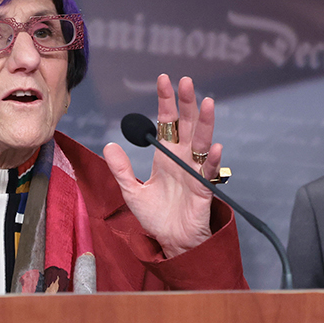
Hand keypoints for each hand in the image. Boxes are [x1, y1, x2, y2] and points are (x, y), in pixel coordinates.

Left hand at [100, 74, 221, 256]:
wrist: (171, 242)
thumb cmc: (156, 218)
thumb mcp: (132, 191)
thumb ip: (122, 169)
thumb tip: (109, 145)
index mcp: (166, 156)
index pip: (167, 123)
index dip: (165, 102)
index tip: (164, 80)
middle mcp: (182, 158)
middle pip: (186, 125)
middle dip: (186, 103)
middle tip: (185, 81)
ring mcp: (195, 171)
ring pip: (201, 141)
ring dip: (205, 122)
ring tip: (206, 102)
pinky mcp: (203, 188)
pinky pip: (209, 171)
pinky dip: (212, 159)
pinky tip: (214, 147)